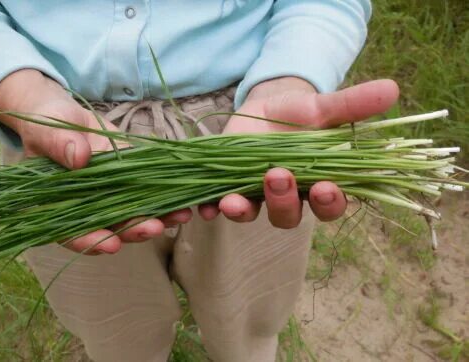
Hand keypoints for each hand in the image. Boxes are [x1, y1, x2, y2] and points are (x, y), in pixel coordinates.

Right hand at [0, 69, 191, 253]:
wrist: (67, 116)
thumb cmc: (47, 122)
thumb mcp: (48, 130)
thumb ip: (60, 145)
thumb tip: (80, 159)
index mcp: (58, 206)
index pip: (71, 233)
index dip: (91, 241)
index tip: (112, 244)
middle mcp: (87, 208)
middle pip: (111, 228)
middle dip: (134, 230)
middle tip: (155, 228)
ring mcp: (111, 197)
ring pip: (134, 215)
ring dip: (158, 218)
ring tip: (180, 214)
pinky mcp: (131, 181)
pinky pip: (149, 193)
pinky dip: (166, 198)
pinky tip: (184, 198)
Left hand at [199, 77, 399, 226]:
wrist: (264, 107)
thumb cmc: (298, 112)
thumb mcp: (322, 107)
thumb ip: (352, 105)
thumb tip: (393, 88)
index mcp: (318, 183)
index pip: (329, 204)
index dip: (329, 202)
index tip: (326, 188)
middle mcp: (289, 196)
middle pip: (290, 214)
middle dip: (284, 201)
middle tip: (278, 176)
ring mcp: (257, 194)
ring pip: (255, 213)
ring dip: (244, 210)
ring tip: (233, 200)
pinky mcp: (230, 187)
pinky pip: (222, 205)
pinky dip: (212, 207)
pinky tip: (204, 207)